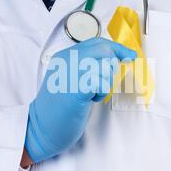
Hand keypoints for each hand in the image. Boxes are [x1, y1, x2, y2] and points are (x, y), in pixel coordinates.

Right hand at [25, 38, 136, 162]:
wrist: (42, 127)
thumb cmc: (58, 106)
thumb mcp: (69, 77)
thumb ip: (85, 65)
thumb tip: (113, 58)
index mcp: (64, 55)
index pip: (97, 42)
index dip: (117, 48)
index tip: (129, 55)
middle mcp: (68, 59)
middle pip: (104, 49)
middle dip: (112, 65)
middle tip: (105, 81)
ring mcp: (72, 72)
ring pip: (105, 65)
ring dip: (105, 81)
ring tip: (92, 93)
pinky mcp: (78, 88)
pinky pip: (102, 81)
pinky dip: (101, 92)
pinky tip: (91, 99)